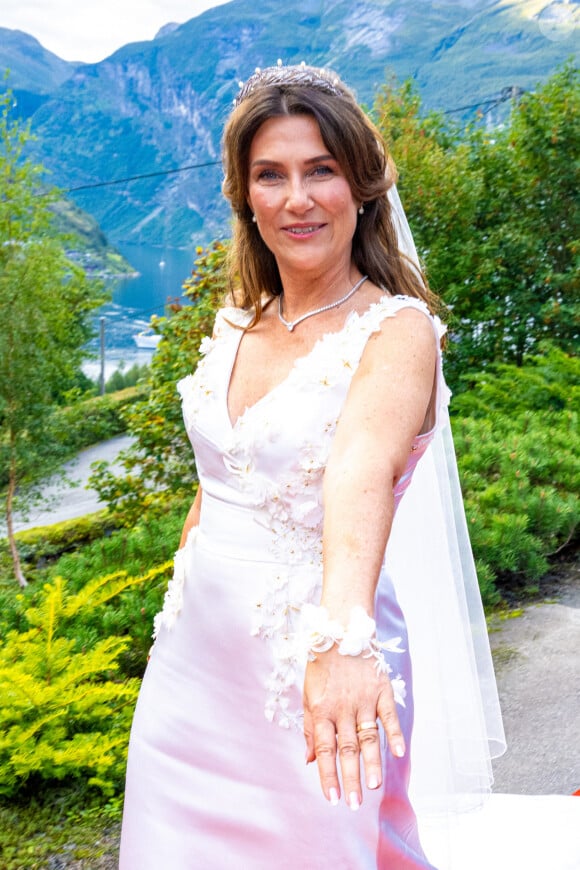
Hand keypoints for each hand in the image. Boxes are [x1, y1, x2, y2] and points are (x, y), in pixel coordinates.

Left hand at [303, 646, 404, 809]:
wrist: (341, 629)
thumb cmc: (321, 665)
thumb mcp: (307, 694)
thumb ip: (309, 727)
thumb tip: (309, 759)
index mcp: (321, 710)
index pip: (324, 750)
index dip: (327, 776)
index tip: (332, 799)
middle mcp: (342, 708)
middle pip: (346, 749)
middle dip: (350, 778)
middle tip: (354, 804)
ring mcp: (364, 700)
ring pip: (368, 737)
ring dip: (372, 763)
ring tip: (373, 786)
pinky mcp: (382, 691)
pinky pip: (389, 716)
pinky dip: (394, 733)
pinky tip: (399, 752)